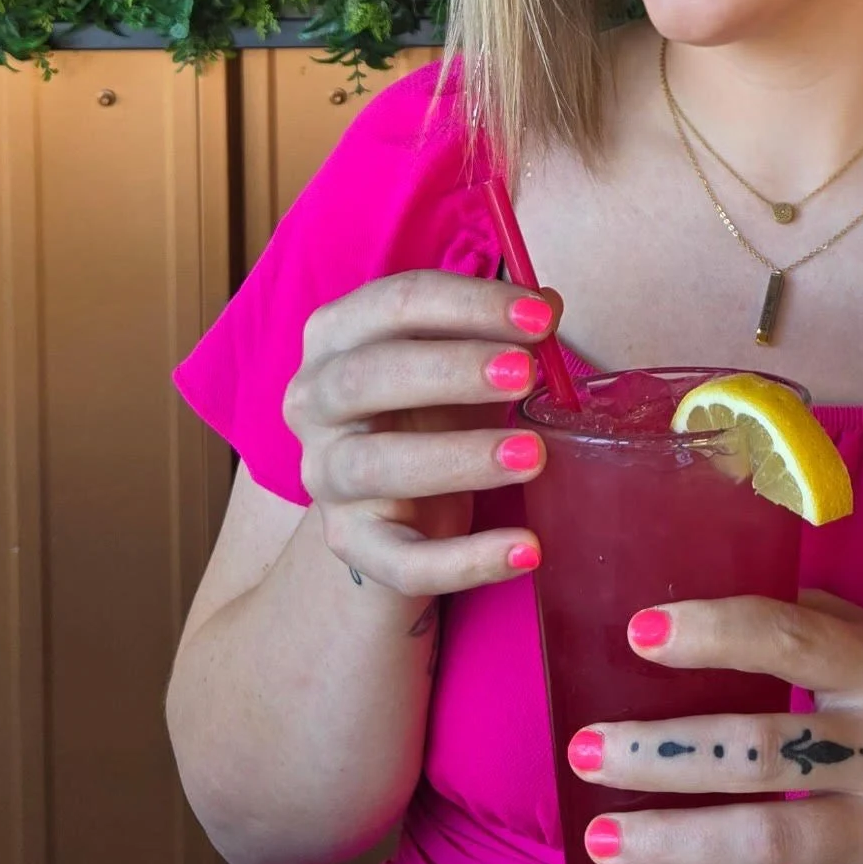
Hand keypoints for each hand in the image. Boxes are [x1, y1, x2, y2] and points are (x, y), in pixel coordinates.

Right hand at [282, 269, 561, 597]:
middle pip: (366, 376)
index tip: (542, 316)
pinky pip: (400, 559)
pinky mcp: (349, 544)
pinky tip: (526, 549)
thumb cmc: (431, 404)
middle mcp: (314, 400)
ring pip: (376, 466)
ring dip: (459, 458)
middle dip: (452, 369)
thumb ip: (503, 329)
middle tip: (527, 373)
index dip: (470, 303)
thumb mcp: (463, 356)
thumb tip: (548, 306)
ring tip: (534, 455)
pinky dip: (465, 559)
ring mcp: (324, 475)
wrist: (393, 498)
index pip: (395, 303)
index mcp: (336, 334)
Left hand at [566, 591, 862, 863]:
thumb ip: (806, 620)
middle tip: (586, 747)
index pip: (792, 643)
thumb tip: (700, 588)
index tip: (639, 633)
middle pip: (763, 754)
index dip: (715, 633)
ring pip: (767, 842)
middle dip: (665, 755)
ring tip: (599, 832)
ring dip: (673, 840)